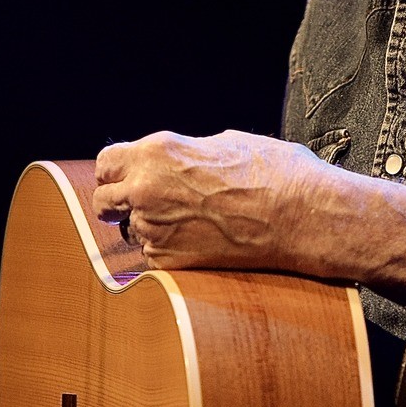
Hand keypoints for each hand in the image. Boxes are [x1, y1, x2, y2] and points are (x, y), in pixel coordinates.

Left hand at [92, 128, 328, 271]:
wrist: (302, 217)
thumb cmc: (274, 174)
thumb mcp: (224, 144)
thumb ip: (184, 156)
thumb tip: (172, 166)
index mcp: (156, 152)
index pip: (106, 164)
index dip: (117, 171)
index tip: (127, 178)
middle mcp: (146, 190)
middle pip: (103, 202)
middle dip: (118, 203)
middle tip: (143, 204)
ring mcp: (156, 229)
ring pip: (132, 231)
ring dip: (151, 227)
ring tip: (192, 222)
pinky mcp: (171, 262)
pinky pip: (154, 256)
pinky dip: (171, 250)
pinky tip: (202, 240)